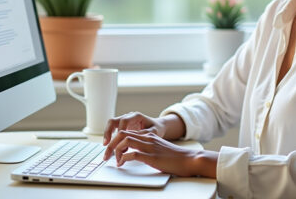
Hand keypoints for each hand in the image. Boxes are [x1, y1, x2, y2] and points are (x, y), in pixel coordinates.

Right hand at [102, 112, 167, 144]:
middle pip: (113, 121)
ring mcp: (124, 121)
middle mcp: (128, 117)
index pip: (124, 121)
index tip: (117, 140)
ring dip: (107, 135)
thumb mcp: (154, 132)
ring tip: (106, 147)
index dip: (119, 130)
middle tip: (106, 144)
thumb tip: (136, 140)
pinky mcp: (122, 127)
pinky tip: (110, 147)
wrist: (157, 126)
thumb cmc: (156, 128)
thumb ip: (145, 135)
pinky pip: (112, 130)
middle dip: (108, 133)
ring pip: (110, 125)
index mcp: (136, 116)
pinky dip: (110, 138)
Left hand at [102, 130, 216, 177]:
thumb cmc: (175, 157)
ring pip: (125, 141)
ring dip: (115, 151)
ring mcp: (149, 146)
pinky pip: (132, 153)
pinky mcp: (152, 156)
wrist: (189, 160)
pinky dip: (124, 158)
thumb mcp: (159, 149)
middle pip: (122, 134)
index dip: (115, 140)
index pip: (126, 132)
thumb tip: (134, 154)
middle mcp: (148, 138)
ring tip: (113, 160)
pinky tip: (122, 163)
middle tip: (106, 155)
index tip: (111, 150)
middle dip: (110, 144)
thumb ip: (147, 148)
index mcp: (149, 135)